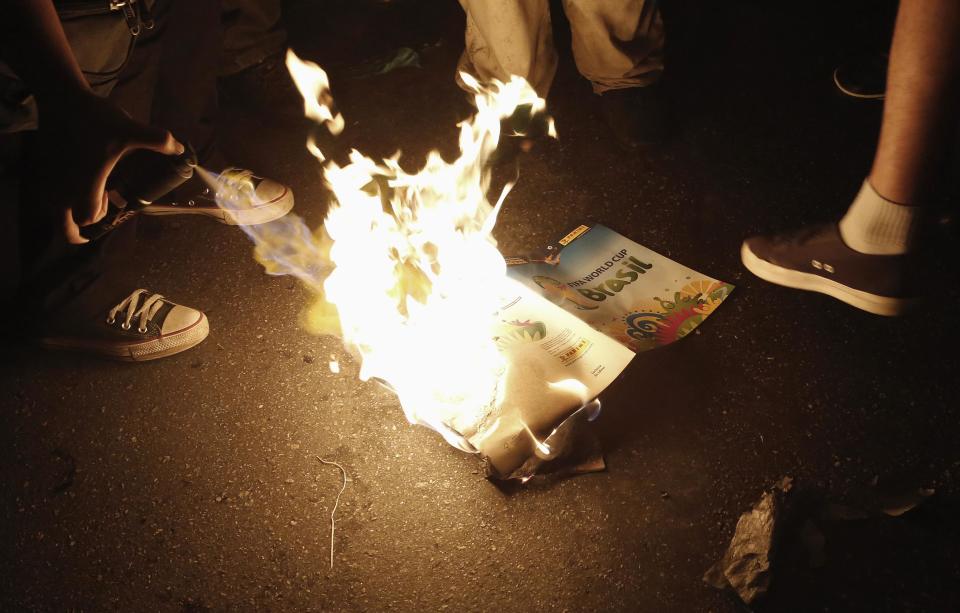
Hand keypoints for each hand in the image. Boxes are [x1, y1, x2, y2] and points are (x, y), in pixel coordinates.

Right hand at [33, 89, 182, 243]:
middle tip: (94, 219)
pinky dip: (60, 199)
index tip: (111, 207)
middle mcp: (64, 186)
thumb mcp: (130, 128)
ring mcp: (50, 178)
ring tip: (89, 199)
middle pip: (64, 225)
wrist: (61, 97)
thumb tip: (180, 148)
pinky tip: (76, 183)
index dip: (100, 217)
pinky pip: (48, 196)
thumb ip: (157, 140)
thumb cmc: (95, 116)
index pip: (88, 217)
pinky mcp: (43, 168)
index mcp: (86, 182)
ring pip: (54, 212)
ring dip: (69, 214)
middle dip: (78, 229)